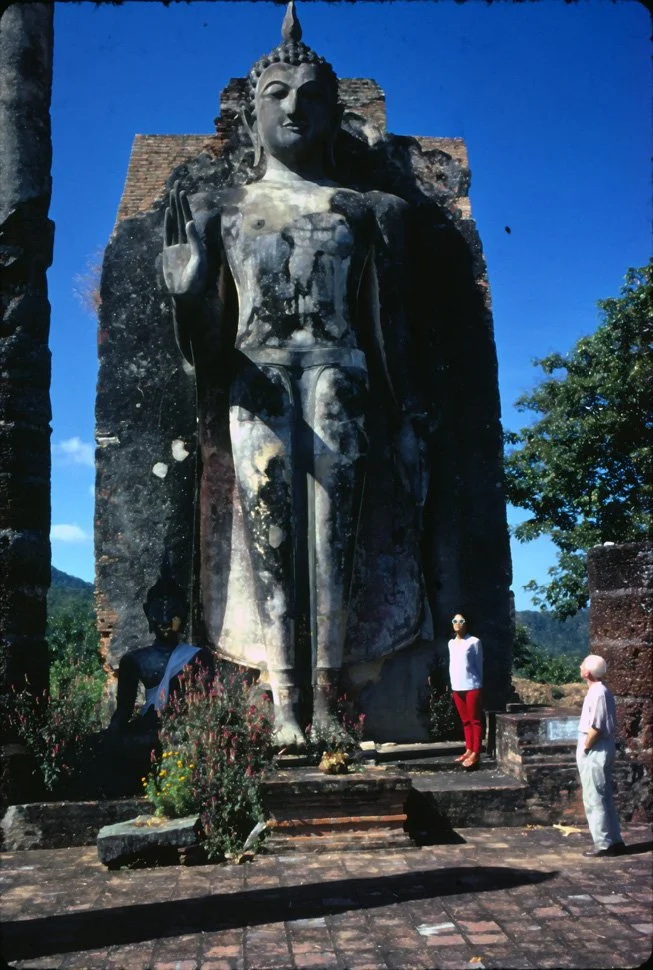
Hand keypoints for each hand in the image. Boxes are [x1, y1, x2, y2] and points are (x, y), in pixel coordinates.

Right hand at [162, 181, 206, 295]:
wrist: (185, 295)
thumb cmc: (196, 281)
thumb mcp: (199, 260)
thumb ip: (195, 241)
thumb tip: (189, 222)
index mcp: (196, 243)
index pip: (189, 219)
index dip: (186, 206)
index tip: (183, 192)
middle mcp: (187, 242)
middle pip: (181, 217)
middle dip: (179, 202)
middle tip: (177, 186)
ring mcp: (177, 246)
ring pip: (174, 223)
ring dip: (173, 209)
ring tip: (171, 195)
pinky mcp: (169, 253)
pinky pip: (168, 234)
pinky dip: (167, 223)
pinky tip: (168, 212)